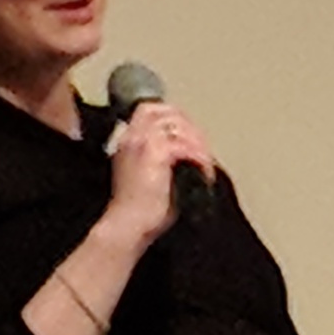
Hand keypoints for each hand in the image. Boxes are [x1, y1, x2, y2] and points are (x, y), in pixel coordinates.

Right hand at [100, 98, 220, 244]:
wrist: (128, 225)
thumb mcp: (145, 175)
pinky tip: (204, 172)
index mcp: (128, 141)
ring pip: (177, 125)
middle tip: (203, 149)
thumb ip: (160, 158)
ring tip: (206, 162)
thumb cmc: (139, 210)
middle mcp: (132, 137)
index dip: (174, 117)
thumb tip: (189, 155)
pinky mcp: (154, 154)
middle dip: (190, 127)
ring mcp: (143, 143)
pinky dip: (199, 158)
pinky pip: (184, 146)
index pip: (149, 110)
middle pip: (165, 112)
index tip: (190, 135)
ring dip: (197, 143)